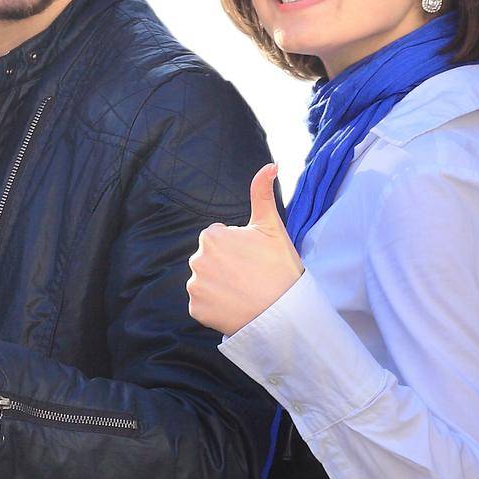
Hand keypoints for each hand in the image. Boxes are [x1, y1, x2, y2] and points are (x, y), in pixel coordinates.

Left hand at [187, 165, 304, 335]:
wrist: (284, 313)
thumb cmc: (280, 268)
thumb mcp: (272, 227)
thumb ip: (262, 194)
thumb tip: (270, 165)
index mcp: (211, 236)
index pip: (220, 238)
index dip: (239, 247)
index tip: (254, 258)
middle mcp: (196, 259)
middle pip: (211, 259)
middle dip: (227, 265)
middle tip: (251, 275)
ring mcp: (194, 285)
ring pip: (206, 280)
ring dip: (221, 285)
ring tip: (245, 291)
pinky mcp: (195, 309)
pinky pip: (203, 303)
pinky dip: (215, 306)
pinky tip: (235, 305)